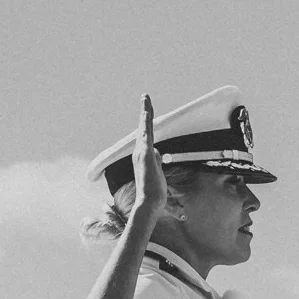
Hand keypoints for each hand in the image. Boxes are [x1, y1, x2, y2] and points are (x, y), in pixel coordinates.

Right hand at [132, 93, 168, 222]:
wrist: (149, 203)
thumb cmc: (154, 191)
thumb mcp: (157, 172)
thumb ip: (157, 161)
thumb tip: (158, 153)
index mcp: (143, 155)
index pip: (147, 134)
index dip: (147, 121)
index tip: (147, 108)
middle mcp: (140, 152)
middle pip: (144, 127)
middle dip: (145, 111)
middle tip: (145, 96)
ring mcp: (142, 154)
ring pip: (144, 129)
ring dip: (145, 113)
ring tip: (146, 99)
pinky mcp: (145, 156)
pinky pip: (146, 137)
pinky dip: (145, 125)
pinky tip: (146, 114)